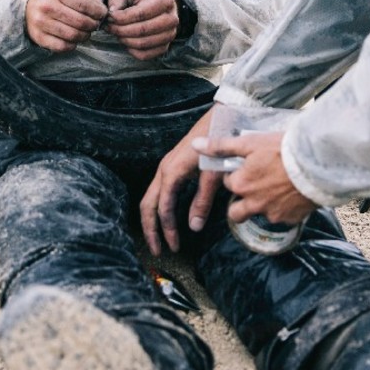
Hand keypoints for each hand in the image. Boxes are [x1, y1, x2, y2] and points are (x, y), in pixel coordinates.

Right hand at [24, 0, 106, 51]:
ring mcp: (41, 23)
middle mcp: (47, 6)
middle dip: (94, 25)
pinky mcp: (38, 37)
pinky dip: (72, 45)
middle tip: (95, 24)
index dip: (99, 12)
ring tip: (86, 32)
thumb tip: (103, 11)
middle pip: (81, 22)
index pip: (85, 6)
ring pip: (73, 36)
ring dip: (85, 36)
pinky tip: (74, 39)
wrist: (26, 1)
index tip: (102, 14)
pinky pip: (62, 46)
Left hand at [105, 0, 179, 60]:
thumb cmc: (145, 0)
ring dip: (124, 40)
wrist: (162, 8)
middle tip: (110, 27)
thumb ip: (119, 0)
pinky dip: (131, 50)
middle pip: (142, 30)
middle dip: (121, 30)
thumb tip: (111, 12)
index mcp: (165, 1)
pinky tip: (126, 41)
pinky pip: (145, 55)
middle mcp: (172, 19)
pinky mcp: (165, 47)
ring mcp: (170, 35)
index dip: (122, 17)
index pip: (141, 13)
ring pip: (143, 44)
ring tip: (116, 33)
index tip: (110, 17)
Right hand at [140, 105, 226, 254]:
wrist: (222, 118)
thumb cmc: (219, 144)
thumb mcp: (214, 174)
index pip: (163, 208)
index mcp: (172, 172)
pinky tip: (168, 217)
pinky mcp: (173, 166)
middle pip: (147, 205)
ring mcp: (167, 167)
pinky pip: (159, 191)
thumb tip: (193, 226)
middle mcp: (164, 169)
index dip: (167, 230)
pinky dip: (159, 208)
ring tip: (160, 240)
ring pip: (151, 198)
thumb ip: (203, 201)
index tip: (174, 247)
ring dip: (153, 220)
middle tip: (157, 251)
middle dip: (150, 229)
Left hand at [194, 130, 316, 226]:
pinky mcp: (289, 220)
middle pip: (236, 212)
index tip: (247, 168)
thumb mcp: (249, 143)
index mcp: (241, 184)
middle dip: (240, 203)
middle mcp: (252, 203)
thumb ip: (221, 146)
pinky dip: (282, 210)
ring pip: (259, 214)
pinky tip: (291, 195)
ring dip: (262, 206)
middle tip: (255, 188)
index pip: (229, 183)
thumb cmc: (283, 150)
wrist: (316, 165)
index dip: (237, 176)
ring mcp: (271, 214)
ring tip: (276, 189)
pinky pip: (280, 218)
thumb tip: (195, 145)